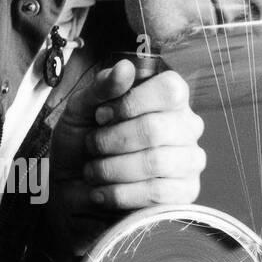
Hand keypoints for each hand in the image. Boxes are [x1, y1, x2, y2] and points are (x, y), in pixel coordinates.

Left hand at [49, 61, 205, 253]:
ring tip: (94, 171)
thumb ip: (102, 87)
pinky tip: (102, 192)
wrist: (71, 189)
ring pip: (156, 162)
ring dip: (112, 169)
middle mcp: (186, 126)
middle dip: (112, 140)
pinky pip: (158, 193)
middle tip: (92, 146)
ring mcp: (189, 160)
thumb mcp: (81, 109)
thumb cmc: (82, 144)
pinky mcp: (184, 193)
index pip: (170, 90)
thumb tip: (124, 68)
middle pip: (156, 129)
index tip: (101, 115)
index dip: (131, 103)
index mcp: (168, 98)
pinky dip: (121, 193)